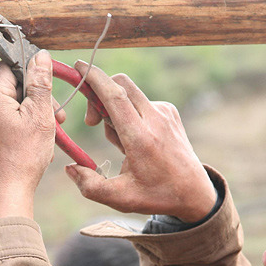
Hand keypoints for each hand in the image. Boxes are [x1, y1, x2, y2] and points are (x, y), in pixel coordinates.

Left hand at [0, 51, 56, 219]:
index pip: (10, 66)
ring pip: (10, 104)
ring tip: (50, 130)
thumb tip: (41, 55)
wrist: (8, 193)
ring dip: (32, 112)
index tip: (48, 87)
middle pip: (11, 86)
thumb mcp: (40, 115)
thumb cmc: (24, 157)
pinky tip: (35, 139)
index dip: (32, 73)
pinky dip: (21, 124)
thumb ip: (41, 82)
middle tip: (58, 116)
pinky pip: (4, 119)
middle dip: (36, 98)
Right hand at [65, 62, 215, 222]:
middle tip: (92, 122)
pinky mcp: (170, 111)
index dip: (94, 78)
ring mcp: (165, 112)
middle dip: (99, 94)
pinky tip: (136, 140)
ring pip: (129, 95)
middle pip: (121, 84)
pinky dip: (130, 115)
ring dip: (115, 111)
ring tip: (122, 144)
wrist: (194, 192)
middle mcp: (155, 119)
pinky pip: (141, 102)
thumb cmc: (157, 195)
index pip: (115, 96)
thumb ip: (90, 186)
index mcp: (141, 138)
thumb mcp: (120, 199)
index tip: (78, 66)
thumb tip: (70, 168)